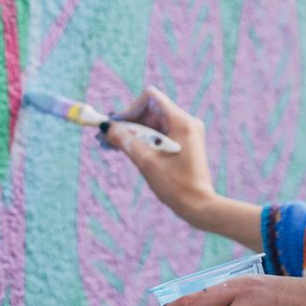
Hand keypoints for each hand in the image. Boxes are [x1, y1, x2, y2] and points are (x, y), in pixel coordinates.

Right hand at [101, 86, 214, 221]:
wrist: (199, 207)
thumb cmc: (175, 186)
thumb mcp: (146, 162)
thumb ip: (125, 142)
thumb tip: (106, 128)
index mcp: (181, 122)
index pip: (150, 98)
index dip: (130, 109)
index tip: (116, 126)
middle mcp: (186, 122)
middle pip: (150, 110)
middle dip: (128, 122)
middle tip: (106, 137)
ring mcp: (186, 132)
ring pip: (153, 122)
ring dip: (133, 132)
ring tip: (112, 145)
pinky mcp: (184, 142)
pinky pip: (159, 133)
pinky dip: (143, 139)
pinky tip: (127, 149)